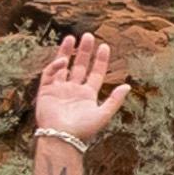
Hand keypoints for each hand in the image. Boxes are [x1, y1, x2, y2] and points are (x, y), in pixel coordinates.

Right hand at [29, 33, 124, 155]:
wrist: (62, 138)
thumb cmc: (83, 130)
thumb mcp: (103, 115)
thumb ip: (115, 100)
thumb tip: (128, 86)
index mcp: (88, 96)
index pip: (96, 73)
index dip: (100, 60)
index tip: (104, 46)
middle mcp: (74, 91)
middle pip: (80, 66)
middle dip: (84, 51)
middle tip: (88, 36)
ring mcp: (59, 90)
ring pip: (63, 66)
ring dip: (66, 52)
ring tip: (71, 37)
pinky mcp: (46, 91)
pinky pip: (50, 74)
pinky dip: (55, 66)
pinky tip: (63, 61)